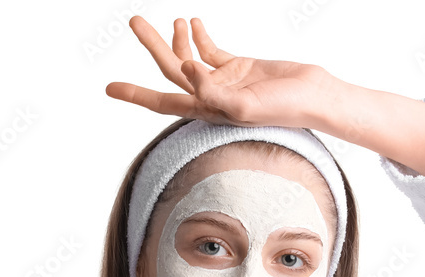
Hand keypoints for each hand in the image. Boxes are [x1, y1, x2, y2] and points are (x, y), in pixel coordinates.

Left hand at [105, 16, 331, 128]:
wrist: (315, 97)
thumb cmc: (285, 110)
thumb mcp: (246, 106)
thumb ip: (213, 92)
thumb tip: (186, 69)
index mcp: (208, 110)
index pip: (163, 101)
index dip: (136, 95)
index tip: (109, 88)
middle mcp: (211, 97)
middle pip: (171, 71)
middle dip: (152, 46)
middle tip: (133, 20)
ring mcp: (225, 81)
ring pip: (190, 57)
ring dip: (176, 37)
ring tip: (171, 18)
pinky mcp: (240, 66)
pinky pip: (212, 50)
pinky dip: (201, 36)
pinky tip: (193, 22)